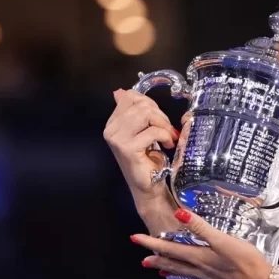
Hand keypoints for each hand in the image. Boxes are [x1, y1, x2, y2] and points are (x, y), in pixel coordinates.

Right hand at [103, 89, 179, 204]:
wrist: (148, 186)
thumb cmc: (148, 159)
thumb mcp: (143, 130)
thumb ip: (137, 112)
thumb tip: (122, 92)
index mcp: (113, 122)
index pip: (130, 96)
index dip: (150, 104)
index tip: (159, 119)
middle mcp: (111, 129)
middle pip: (141, 104)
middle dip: (160, 115)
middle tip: (167, 130)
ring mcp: (117, 139)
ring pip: (146, 114)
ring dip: (163, 124)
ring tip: (168, 137)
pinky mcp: (127, 148)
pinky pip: (153, 131)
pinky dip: (166, 136)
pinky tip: (167, 145)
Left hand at [132, 209, 272, 278]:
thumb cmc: (244, 259)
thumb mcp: (222, 240)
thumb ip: (201, 227)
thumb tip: (179, 214)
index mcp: (198, 256)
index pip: (169, 248)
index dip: (151, 242)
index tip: (135, 238)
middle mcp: (199, 268)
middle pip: (172, 262)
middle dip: (156, 257)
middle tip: (142, 258)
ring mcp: (208, 275)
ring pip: (182, 271)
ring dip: (168, 267)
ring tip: (157, 269)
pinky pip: (194, 276)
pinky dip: (185, 274)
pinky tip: (189, 274)